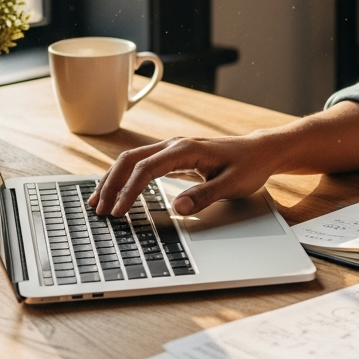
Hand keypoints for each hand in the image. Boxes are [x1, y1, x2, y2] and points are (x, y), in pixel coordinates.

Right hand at [89, 134, 277, 216]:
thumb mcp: (232, 184)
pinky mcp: (174, 156)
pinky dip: (124, 177)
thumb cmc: (249, 166)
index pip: (147, 168)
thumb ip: (205, 195)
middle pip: (131, 160)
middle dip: (111, 184)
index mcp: (186, 149)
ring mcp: (173, 149)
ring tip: (97, 203)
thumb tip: (178, 207)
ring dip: (113, 179)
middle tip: (99, 211)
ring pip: (133, 159)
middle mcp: (175, 145)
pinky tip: (116, 191)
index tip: (118, 213)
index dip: (129, 191)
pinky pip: (142, 163)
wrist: (260, 151)